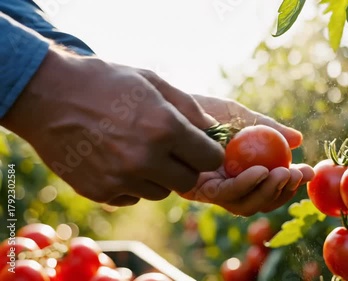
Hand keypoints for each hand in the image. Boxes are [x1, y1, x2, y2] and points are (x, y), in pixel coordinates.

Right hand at [0, 46, 223, 205]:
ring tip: (140, 152)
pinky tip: (118, 161)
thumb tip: (212, 130)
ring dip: (159, 176)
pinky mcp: (101, 191)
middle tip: (171, 150)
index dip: (208, 152)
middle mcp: (146, 158)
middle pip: (189, 180)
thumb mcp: (152, 82)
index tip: (200, 147)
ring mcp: (122, 179)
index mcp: (165, 128)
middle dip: (186, 166)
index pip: (210, 159)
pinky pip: (133, 197)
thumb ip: (189, 107)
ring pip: (162, 192)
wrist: (48, 96)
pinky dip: (132, 184)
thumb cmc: (105, 82)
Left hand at [179, 95, 313, 215]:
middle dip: (282, 193)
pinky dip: (246, 185)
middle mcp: (225, 185)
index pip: (267, 187)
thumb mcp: (240, 115)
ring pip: (244, 205)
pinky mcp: (195, 189)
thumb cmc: (204, 109)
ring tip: (283, 173)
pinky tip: (260, 170)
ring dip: (268, 192)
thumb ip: (267, 128)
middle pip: (258, 202)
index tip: (310, 173)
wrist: (169, 104)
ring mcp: (210, 190)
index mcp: (239, 172)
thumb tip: (299, 140)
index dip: (290, 185)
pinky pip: (225, 194)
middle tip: (296, 175)